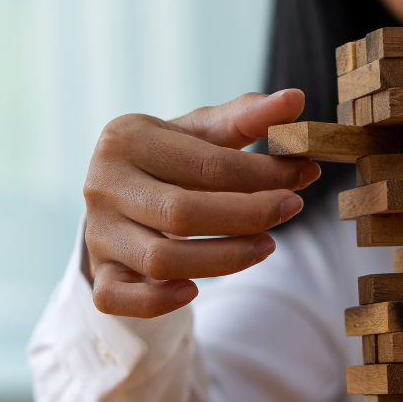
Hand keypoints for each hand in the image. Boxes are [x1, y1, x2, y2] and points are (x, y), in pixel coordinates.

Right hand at [83, 90, 319, 317]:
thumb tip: (296, 99)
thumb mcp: (204, 134)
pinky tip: (194, 291)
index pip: (206, 164)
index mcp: (126, 137)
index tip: (304, 176)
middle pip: (182, 213)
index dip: (263, 174)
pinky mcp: (100, 274)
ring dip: (223, 259)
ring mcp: (98, 232)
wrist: (122, 195)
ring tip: (267, 246)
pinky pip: (121, 298)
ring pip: (161, 260)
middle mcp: (102, 184)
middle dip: (248, 215)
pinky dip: (158, 301)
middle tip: (292, 209)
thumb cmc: (172, 161)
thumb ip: (248, 117)